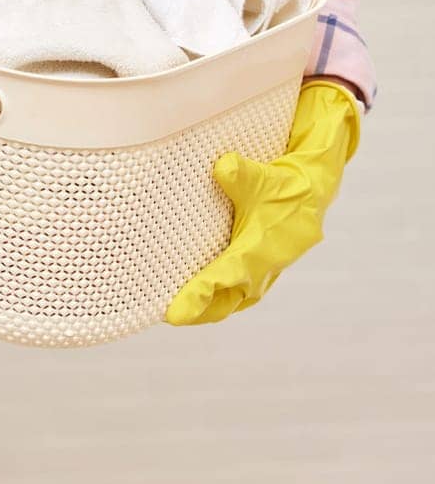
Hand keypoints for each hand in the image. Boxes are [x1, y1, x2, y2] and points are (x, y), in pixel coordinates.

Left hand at [163, 80, 362, 326]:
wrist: (312, 192)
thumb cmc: (284, 185)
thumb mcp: (263, 175)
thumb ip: (240, 174)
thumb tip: (223, 167)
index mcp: (264, 248)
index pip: (229, 274)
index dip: (202, 293)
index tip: (177, 312)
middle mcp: (266, 267)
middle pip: (229, 300)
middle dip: (201, 311)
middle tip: (171, 316)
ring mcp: (266, 273)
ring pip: (235, 301)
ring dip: (210, 310)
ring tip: (181, 314)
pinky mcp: (264, 271)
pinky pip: (240, 294)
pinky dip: (221, 300)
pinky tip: (203, 301)